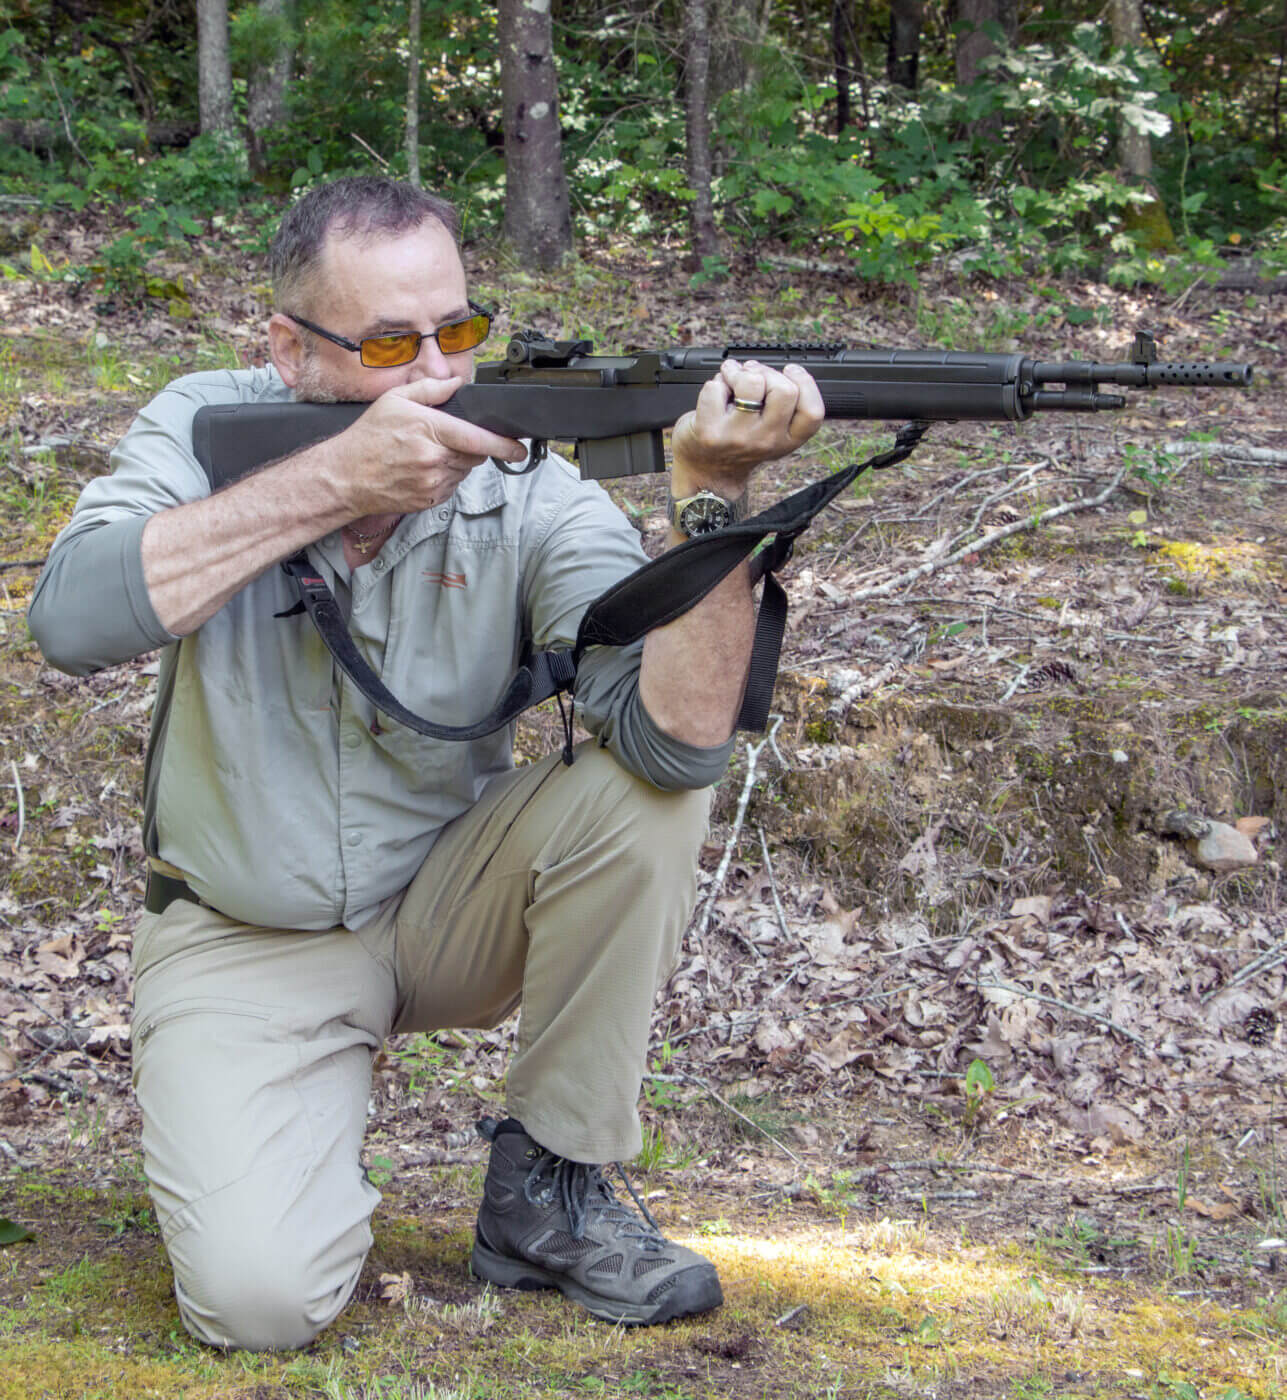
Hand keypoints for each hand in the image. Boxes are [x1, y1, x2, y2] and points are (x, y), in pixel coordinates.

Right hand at [329, 376, 527, 516]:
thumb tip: (455, 382)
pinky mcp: (429, 500)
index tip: (519, 449)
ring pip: (463, 472)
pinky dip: (444, 478)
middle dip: (469, 447)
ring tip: (426, 454)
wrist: (345, 477)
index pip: (478, 439)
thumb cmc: (368, 437)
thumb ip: (430, 389)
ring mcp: (433, 482)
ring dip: (455, 463)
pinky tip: (422, 470)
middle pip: (474, 455)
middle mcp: (434, 459)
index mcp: (430, 431)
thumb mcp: (395, 401)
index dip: (503, 445)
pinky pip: (451, 487)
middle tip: (444, 440)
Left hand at [669, 359, 824, 497]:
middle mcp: (767, 441)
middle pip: (785, 390)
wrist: (709, 472)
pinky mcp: (710, 431)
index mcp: (787, 440)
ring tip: (732, 379)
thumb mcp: (773, 433)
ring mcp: (738, 437)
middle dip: (767, 371)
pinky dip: (714, 383)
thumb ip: (784, 408)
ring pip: (751, 383)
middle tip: (753, 374)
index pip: (813, 412)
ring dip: (739, 372)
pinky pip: (716, 388)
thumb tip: (779, 370)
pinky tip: (716, 396)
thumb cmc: (740, 444)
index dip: (805, 382)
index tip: (790, 371)